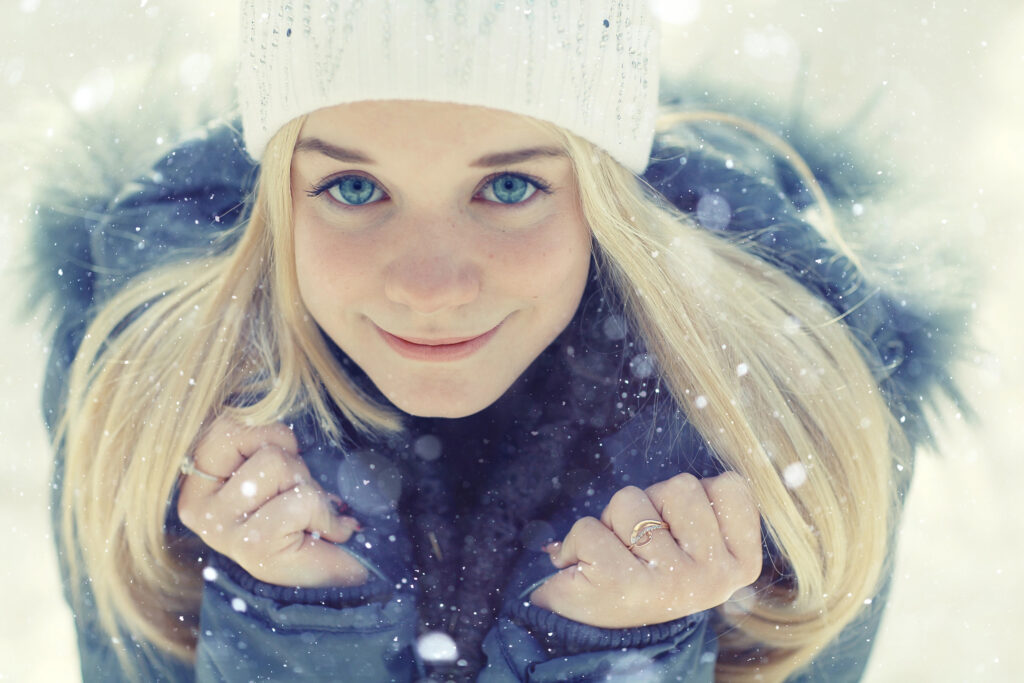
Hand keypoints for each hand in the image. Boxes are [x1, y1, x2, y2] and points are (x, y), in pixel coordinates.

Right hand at [178, 416, 368, 587]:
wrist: (333, 583)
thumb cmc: (303, 522)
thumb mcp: (273, 474)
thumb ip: (263, 443)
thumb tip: (277, 406)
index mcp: (197, 485)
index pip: (225, 426)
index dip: (267, 435)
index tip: (281, 466)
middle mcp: (199, 508)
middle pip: (253, 440)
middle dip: (293, 463)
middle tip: (297, 497)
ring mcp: (221, 529)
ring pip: (277, 463)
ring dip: (308, 487)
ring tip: (308, 516)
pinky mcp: (251, 546)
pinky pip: (300, 499)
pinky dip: (327, 514)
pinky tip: (329, 532)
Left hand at [529, 472, 761, 628]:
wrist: (605, 638)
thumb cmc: (652, 574)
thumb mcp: (698, 544)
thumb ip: (710, 506)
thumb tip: (726, 471)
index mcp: (742, 565)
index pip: (731, 486)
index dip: (694, 496)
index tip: (683, 532)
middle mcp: (714, 577)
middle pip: (680, 485)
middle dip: (651, 503)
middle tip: (645, 547)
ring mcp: (671, 582)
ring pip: (631, 499)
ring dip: (613, 520)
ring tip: (620, 557)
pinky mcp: (621, 584)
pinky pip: (589, 527)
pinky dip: (575, 542)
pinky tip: (586, 570)